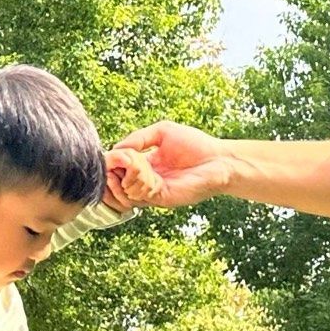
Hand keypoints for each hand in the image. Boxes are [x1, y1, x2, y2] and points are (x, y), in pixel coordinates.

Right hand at [110, 120, 230, 207]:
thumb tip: (116, 149)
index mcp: (144, 164)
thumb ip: (138, 138)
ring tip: (135, 164)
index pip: (116, 169)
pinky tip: (145, 171)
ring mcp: (153, 191)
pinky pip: (139, 195)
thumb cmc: (196, 145)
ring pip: (124, 192)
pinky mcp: (162, 198)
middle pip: (114, 185)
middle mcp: (146, 180)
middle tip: (119, 162)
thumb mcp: (162, 132)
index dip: (109, 163)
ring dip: (125, 176)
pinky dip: (137, 182)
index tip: (111, 156)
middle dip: (111, 173)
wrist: (220, 160)